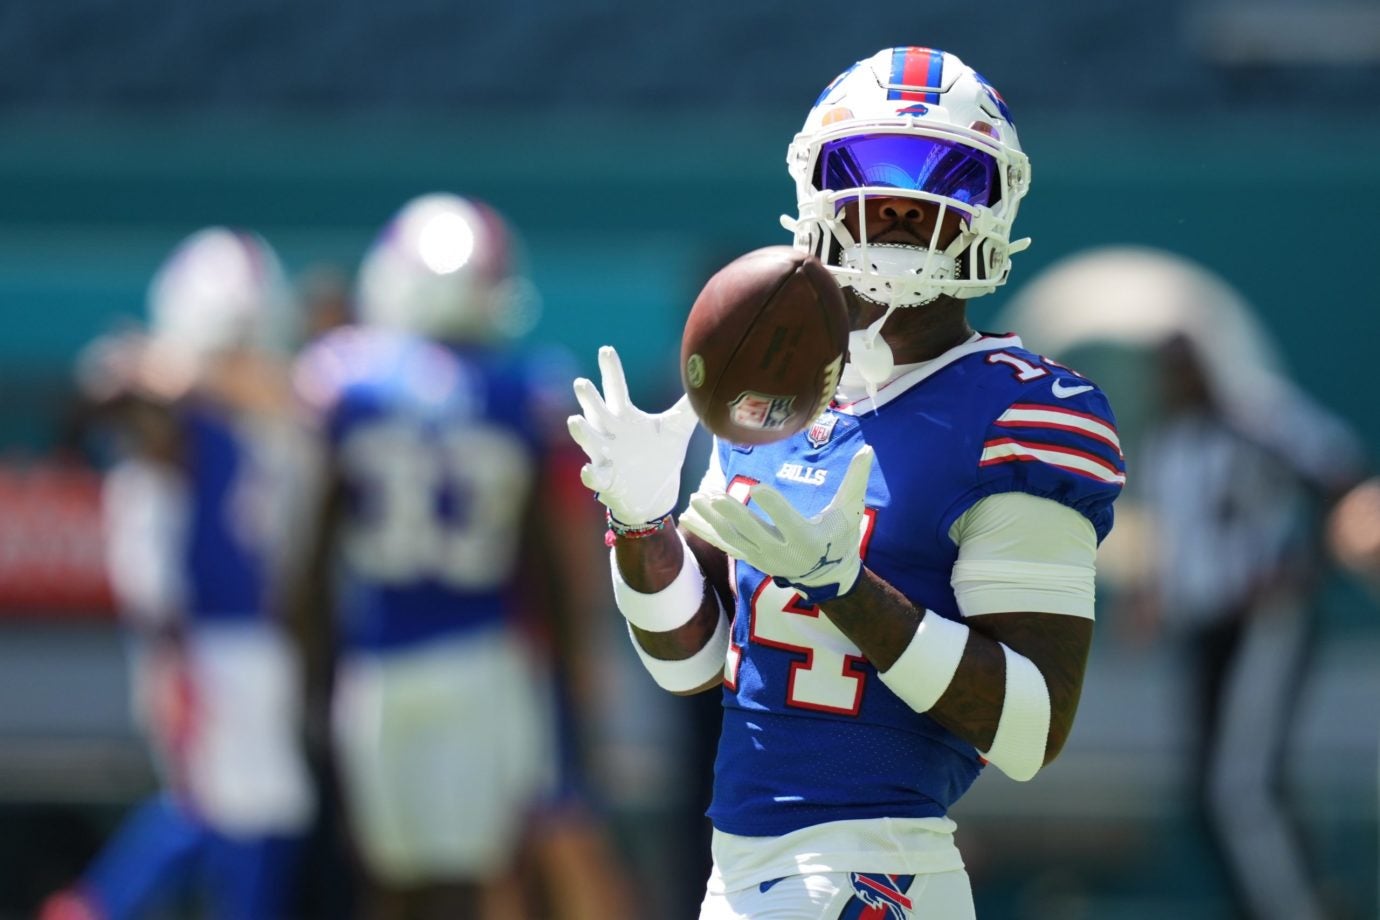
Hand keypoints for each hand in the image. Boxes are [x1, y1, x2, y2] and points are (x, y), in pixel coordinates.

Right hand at [567, 346, 697, 526]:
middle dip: (588, 399)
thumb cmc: (660, 458)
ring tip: (575, 420)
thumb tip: (705, 377)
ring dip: (582, 432)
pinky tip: (588, 471)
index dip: (611, 371)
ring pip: (589, 441)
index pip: (616, 389)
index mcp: (624, 418)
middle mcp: (610, 434)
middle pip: (596, 412)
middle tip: (581, 382)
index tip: (606, 350)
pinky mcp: (607, 480)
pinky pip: (595, 477)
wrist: (655, 496)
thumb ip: (687, 406)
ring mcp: (605, 457)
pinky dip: (591, 475)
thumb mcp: (675, 429)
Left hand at [681, 446, 873, 603]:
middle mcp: (782, 552)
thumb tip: (868, 449)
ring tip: (697, 498)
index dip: (774, 506)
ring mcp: (763, 558)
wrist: (828, 575)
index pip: (789, 521)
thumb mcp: (850, 511)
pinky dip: (706, 531)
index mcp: (807, 539)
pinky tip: (688, 516)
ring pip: (733, 539)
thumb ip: (856, 480)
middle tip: (714, 495)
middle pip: (754, 532)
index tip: (758, 488)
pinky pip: (725, 545)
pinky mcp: (751, 558)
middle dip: (733, 514)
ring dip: (713, 520)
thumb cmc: (841, 537)